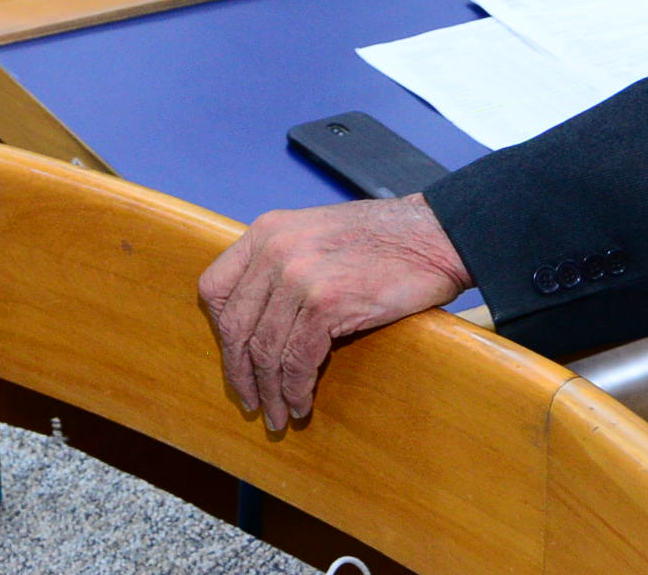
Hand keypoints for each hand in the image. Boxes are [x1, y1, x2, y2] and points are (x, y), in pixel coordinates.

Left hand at [200, 196, 471, 431]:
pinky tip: (301, 403)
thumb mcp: (314, 237)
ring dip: (269, 392)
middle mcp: (274, 250)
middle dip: (239, 373)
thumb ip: (280, 266)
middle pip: (235, 326)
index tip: (235, 361)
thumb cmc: (382, 241)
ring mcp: (298, 275)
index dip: (220, 333)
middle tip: (252, 403)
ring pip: (265, 350)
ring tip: (279, 415)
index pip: (213, 288)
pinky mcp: (327, 301)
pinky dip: (296, 389)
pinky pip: (297, 360)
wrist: (434, 235)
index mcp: (266, 232)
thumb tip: (258, 322)